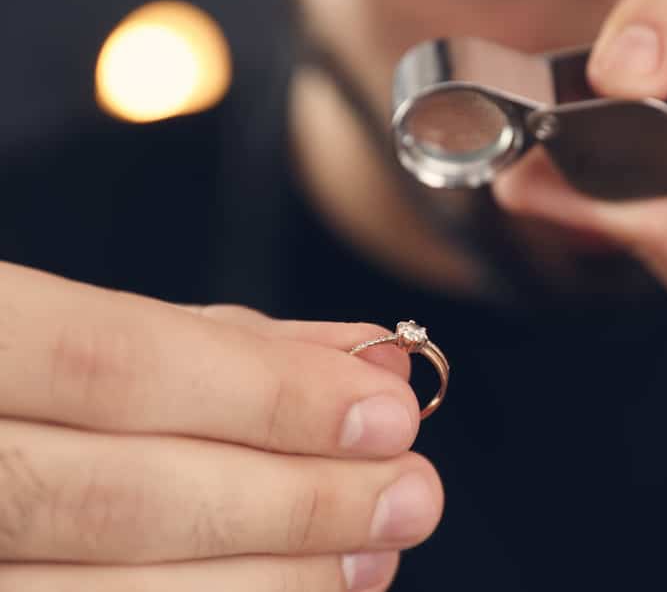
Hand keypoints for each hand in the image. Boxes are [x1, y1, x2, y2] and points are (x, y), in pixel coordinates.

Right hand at [0, 262, 441, 591]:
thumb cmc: (3, 363)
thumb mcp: (68, 320)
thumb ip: (206, 340)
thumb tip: (356, 358)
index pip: (113, 362)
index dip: (265, 393)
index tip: (387, 410)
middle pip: (116, 496)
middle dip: (289, 502)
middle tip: (407, 496)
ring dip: (260, 582)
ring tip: (365, 556)